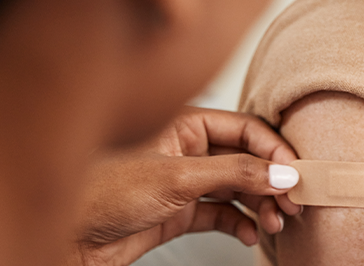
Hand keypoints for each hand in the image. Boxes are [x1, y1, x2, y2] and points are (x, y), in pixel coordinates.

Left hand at [69, 107, 300, 265]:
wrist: (66, 239)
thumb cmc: (101, 194)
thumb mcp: (177, 178)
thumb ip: (234, 172)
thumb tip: (281, 171)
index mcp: (184, 124)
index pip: (245, 128)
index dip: (274, 149)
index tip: (296, 171)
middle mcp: (188, 149)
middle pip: (246, 159)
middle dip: (272, 181)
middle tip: (293, 202)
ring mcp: (185, 182)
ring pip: (238, 188)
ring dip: (261, 205)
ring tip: (275, 222)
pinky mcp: (180, 212)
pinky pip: (222, 213)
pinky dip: (241, 223)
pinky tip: (251, 234)